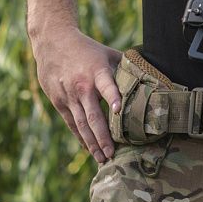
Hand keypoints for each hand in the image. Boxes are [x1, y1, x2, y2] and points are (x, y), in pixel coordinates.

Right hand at [31, 26, 121, 162]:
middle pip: (93, 115)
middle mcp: (82, 86)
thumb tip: (150, 76)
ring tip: (102, 158)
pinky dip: (81, 138)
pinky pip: (71, 124)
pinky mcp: (59, 102)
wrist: (52, 42)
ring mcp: (69, 96)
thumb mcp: (107, 53)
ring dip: (92, 143)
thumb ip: (125, 66)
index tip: (119, 110)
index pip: (106, 85)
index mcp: (97, 71)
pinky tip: (89, 149)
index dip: (113, 97)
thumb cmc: (86, 49)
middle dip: (103, 136)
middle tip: (112, 153)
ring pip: (81, 124)